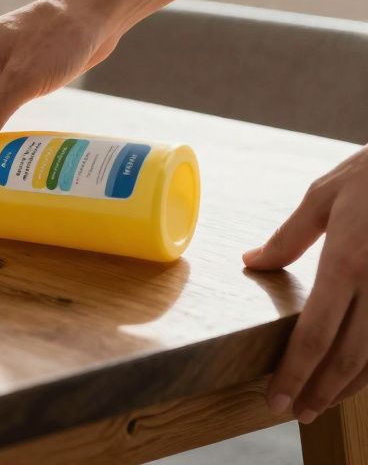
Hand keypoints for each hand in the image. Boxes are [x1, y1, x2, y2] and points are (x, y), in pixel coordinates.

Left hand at [244, 144, 367, 422]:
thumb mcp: (323, 196)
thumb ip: (288, 238)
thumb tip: (252, 262)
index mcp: (347, 261)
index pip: (314, 333)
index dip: (294, 372)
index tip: (275, 397)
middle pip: (348, 356)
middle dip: (319, 390)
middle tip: (294, 412)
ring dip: (348, 385)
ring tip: (322, 402)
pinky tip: (358, 374)